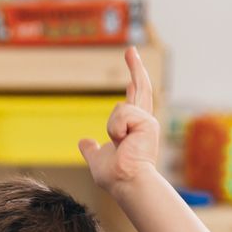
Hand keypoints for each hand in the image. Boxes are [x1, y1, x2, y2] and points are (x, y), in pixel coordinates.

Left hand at [78, 47, 160, 192]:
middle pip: (141, 89)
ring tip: (121, 145)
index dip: (134, 86)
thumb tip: (83, 143)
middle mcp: (144, 123)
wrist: (126, 183)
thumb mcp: (98, 159)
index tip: (133, 75)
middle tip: (130, 49)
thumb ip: (92, 150)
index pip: (135, 102)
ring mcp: (147, 122)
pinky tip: (125, 141)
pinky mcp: (148, 122)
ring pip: (120, 108)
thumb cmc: (116, 176)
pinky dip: (117, 128)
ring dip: (113, 129)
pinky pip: (121, 113)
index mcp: (134, 129)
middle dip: (136, 68)